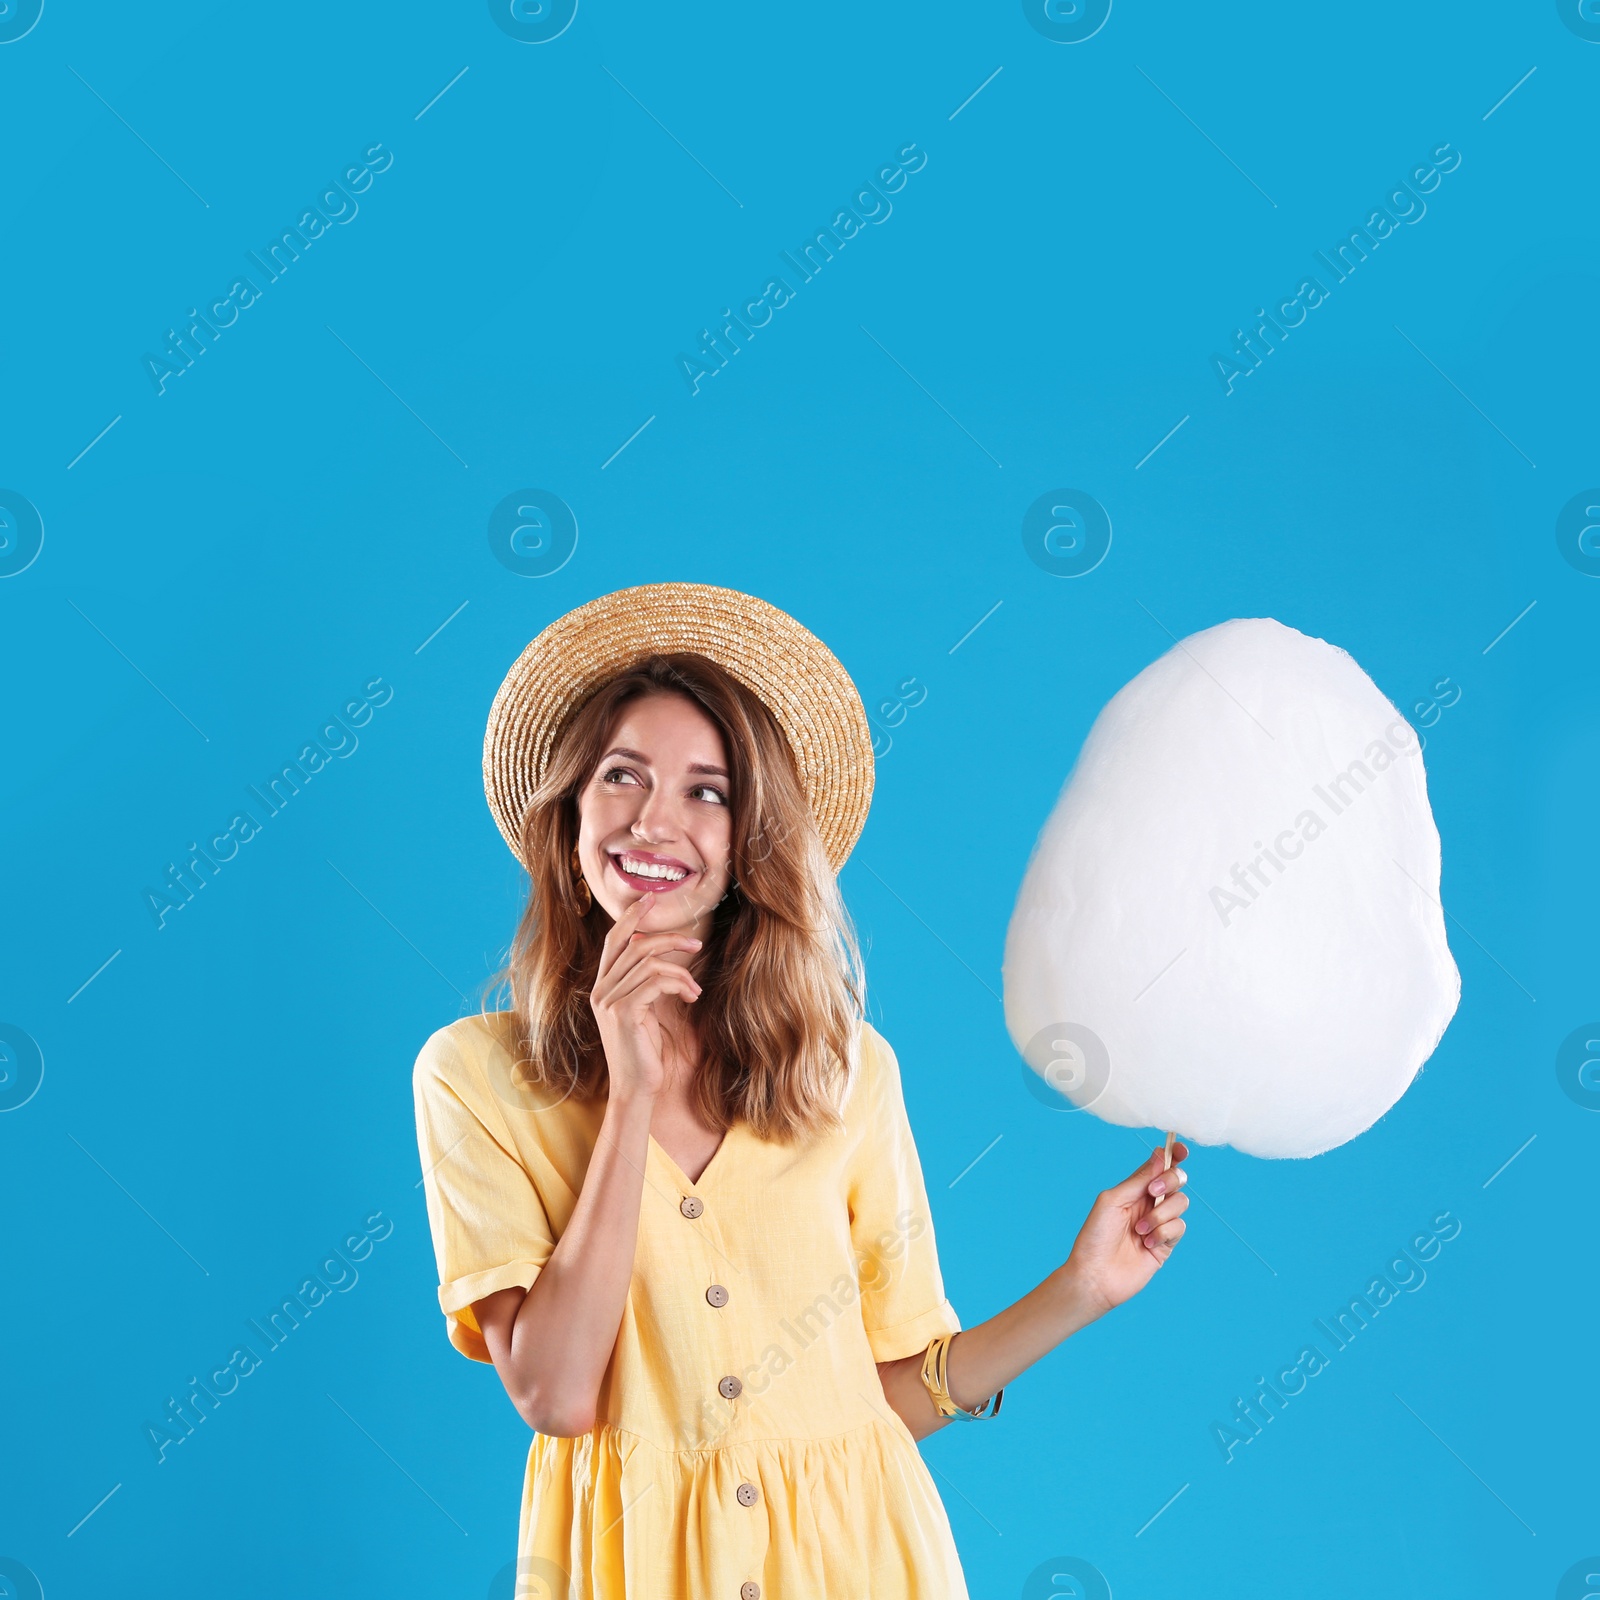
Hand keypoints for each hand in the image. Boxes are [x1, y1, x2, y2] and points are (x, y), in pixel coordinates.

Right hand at [589, 893, 703, 1101]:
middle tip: (696, 944)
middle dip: (668, 938)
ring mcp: (609, 1001)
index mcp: (602, 987)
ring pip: (650, 962)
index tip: (651, 900)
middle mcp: (600, 990)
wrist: (637, 1088)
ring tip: (696, 989)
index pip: (613, 941)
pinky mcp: (623, 1013)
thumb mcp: (644, 1010)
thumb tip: (657, 952)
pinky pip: (656, 981)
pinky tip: (691, 997)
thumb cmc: (645, 1050)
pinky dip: (679, 984)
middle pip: (635, 944)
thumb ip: (645, 983)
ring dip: (681, 971)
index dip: (631, 917)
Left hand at [1061, 1142, 1190, 1319]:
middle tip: (1153, 1193)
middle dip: (1170, 1181)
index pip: (1159, 1165)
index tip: (1181, 1151)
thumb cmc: (1095, 1236)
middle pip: (1177, 1179)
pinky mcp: (1167, 1244)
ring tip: (1139, 1231)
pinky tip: (1146, 1244)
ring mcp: (1159, 1223)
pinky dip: (1163, 1233)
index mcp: (1134, 1189)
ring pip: (1181, 1203)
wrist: (1095, 1275)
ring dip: (1160, 1215)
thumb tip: (1160, 1156)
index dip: (1173, 1155)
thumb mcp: (1113, 1200)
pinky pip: (1179, 1227)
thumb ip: (1139, 1180)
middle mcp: (1149, 1203)